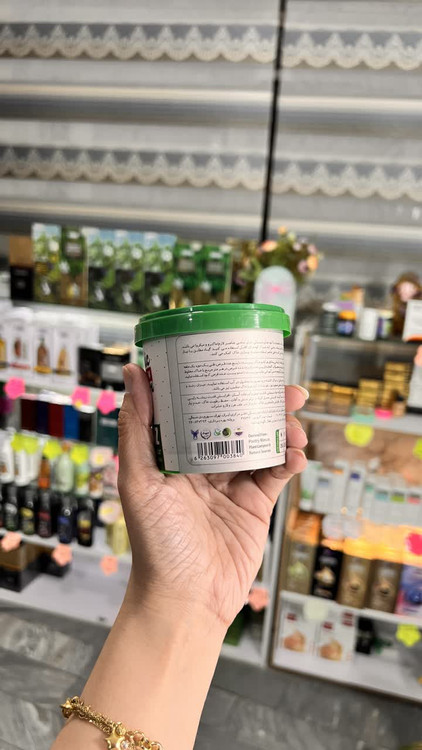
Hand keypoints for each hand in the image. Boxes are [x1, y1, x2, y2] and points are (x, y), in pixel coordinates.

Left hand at [118, 364, 307, 629]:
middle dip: (264, 402)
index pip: (198, 406)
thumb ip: (138, 427)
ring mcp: (232, 483)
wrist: (186, 599)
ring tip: (295, 426)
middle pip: (238, 420)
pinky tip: (296, 455)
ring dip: (283, 430)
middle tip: (287, 390)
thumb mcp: (140, 479)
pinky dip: (291, 460)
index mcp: (175, 452)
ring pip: (263, 443)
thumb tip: (133, 372)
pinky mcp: (255, 504)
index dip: (219, 383)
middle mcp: (204, 463)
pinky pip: (277, 474)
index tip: (238, 361)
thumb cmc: (156, 543)